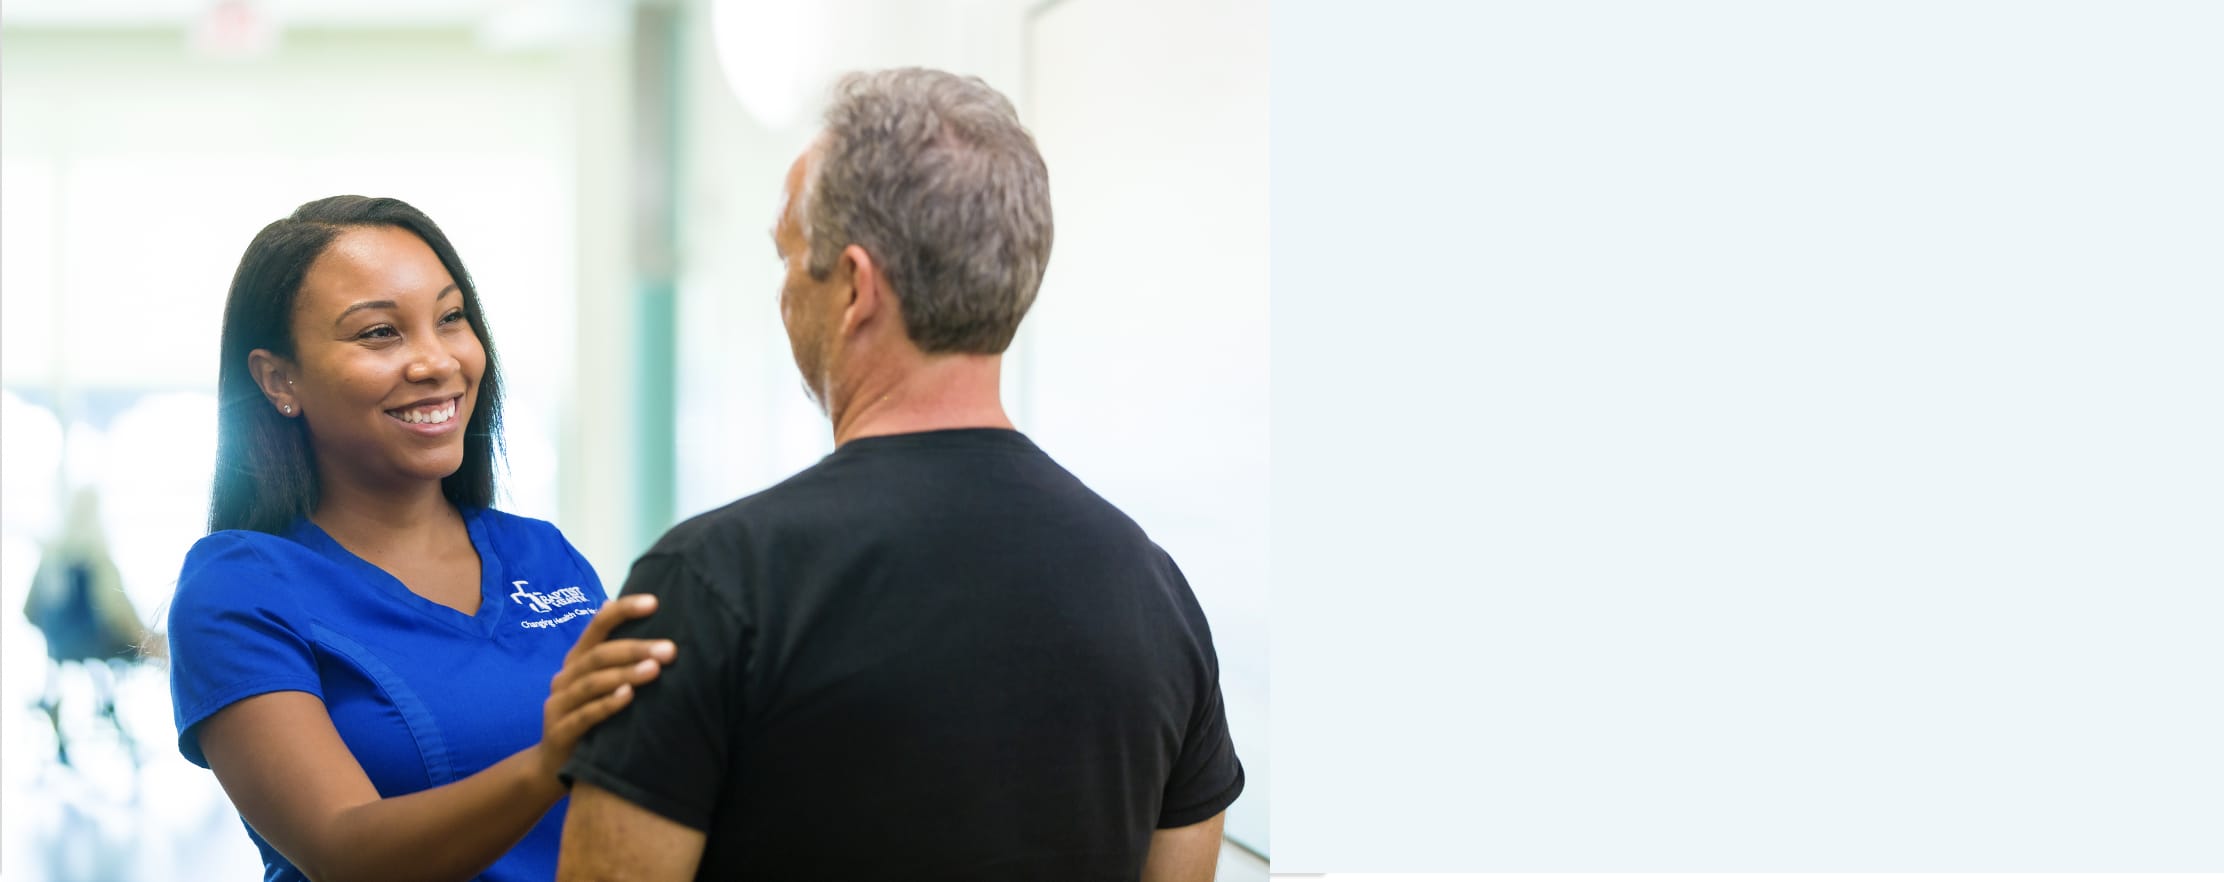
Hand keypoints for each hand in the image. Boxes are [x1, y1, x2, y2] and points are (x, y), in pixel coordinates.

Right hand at [537, 594, 675, 782]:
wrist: (553, 764)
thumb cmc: (587, 715)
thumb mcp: (598, 683)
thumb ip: (610, 653)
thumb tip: (616, 605)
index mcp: (577, 660)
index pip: (597, 626)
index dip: (623, 611)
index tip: (654, 602)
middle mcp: (565, 677)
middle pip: (598, 655)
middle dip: (635, 649)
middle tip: (669, 649)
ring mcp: (558, 704)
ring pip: (592, 683)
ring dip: (624, 675)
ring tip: (654, 670)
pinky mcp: (559, 731)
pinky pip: (584, 715)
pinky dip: (607, 705)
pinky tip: (628, 697)